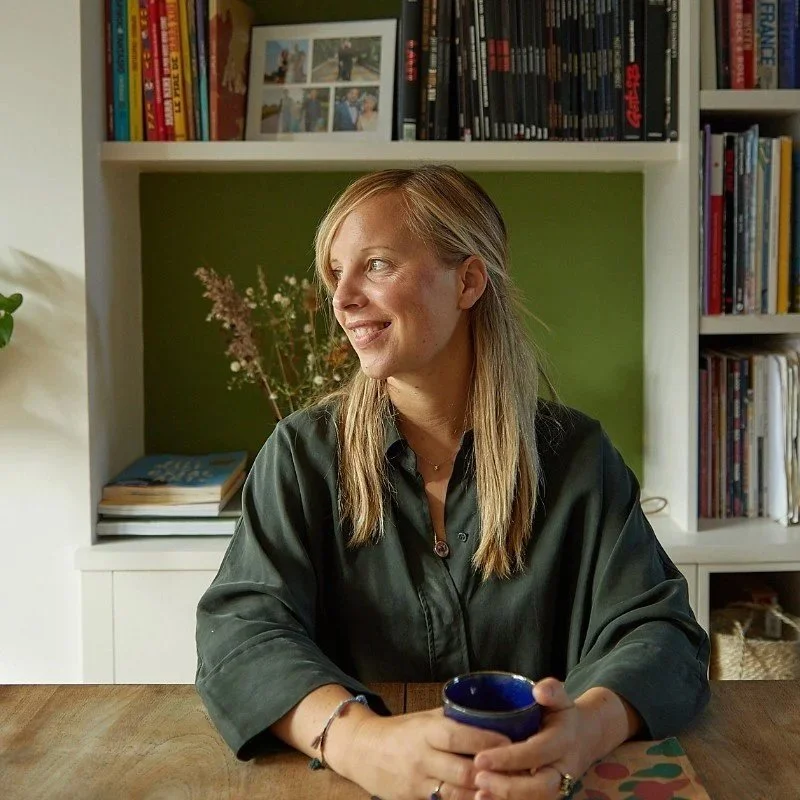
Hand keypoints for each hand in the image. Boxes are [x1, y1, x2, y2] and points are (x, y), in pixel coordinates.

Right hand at [344, 708, 511, 799]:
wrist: (362, 750)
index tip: (512, 741)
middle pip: (463, 771)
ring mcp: (418, 783)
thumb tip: (493, 714)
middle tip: (521, 771)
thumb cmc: (402, 730)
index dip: (486, 740)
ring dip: (485, 794)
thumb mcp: (425, 718)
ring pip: (457, 795)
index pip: (458, 736)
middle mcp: (422, 758)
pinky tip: (484, 799)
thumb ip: (454, 719)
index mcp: (426, 731)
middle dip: (493, 774)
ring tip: (510, 789)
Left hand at [471, 678, 590, 799]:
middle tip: (478, 778)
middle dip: (508, 787)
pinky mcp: (550, 795)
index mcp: (563, 742)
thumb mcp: (561, 698)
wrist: (586, 737)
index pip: (536, 753)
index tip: (480, 758)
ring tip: (479, 794)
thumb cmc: (564, 714)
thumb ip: (552, 690)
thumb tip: (539, 691)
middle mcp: (563, 769)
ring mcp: (558, 786)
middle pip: (540, 788)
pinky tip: (487, 799)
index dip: (509, 758)